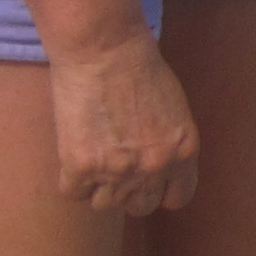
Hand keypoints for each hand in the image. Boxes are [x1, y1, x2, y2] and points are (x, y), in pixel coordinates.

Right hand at [49, 29, 200, 214]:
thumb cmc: (139, 67)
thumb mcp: (174, 110)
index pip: (177, 198)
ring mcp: (117, 171)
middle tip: (115, 166)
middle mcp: (154, 168)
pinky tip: (74, 152)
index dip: (160, 191)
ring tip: (93, 155)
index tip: (147, 182)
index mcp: (184, 153)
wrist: (104, 49)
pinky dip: (71, 178)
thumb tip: (155, 168)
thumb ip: (168, 143)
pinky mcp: (81, 167)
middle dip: (128, 191)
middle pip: (140, 207)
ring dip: (97, 186)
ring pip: (103, 205)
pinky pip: (72, 192)